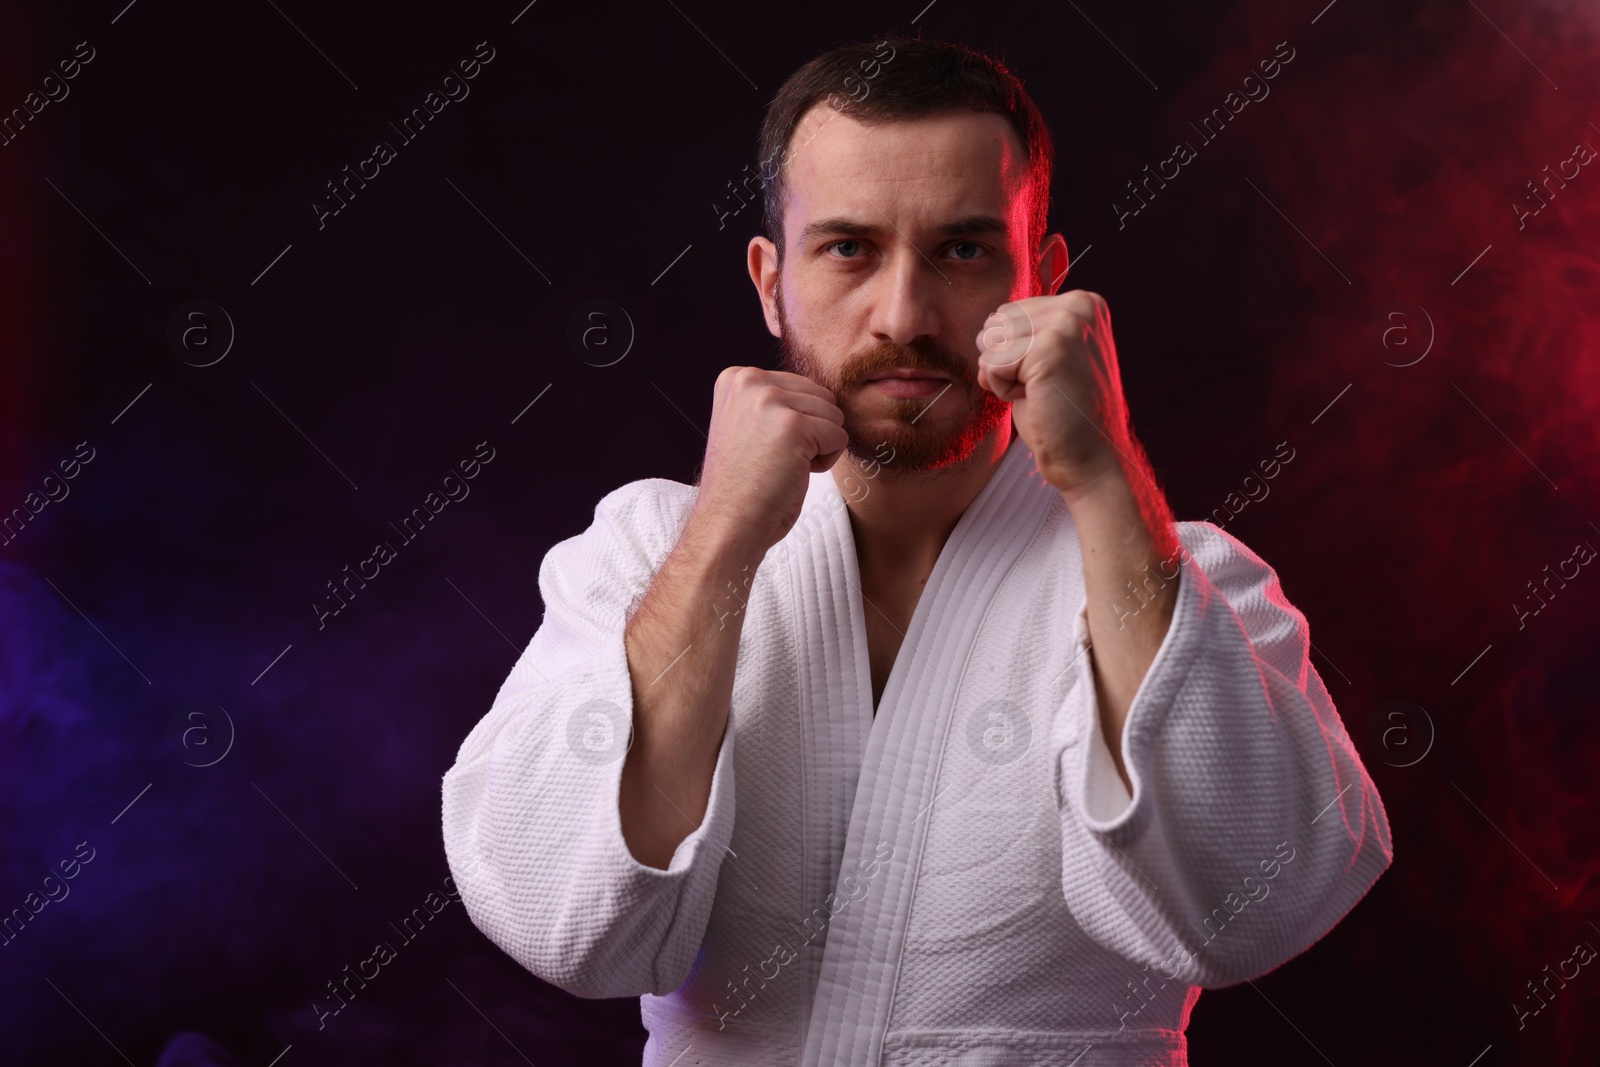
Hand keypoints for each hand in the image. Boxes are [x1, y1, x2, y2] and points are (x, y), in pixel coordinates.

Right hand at [691, 366, 849, 554]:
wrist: (729, 523)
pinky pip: (839, 437)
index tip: (763, 447)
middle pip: (821, 396)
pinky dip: (826, 462)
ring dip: (818, 447)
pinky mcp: (794, 425)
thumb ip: (774, 401)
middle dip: (811, 431)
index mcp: (737, 377)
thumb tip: (822, 393)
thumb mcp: (750, 423)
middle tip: (776, 459)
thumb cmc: (744, 484)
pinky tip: (794, 473)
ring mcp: (770, 400)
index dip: (794, 424)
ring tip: (783, 466)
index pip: (801, 386)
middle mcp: (750, 381)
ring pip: (833, 415)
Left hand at [974, 290, 1132, 495]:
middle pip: (995, 322)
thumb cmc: (1063, 414)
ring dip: (1004, 376)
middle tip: (1044, 388)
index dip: (1013, 352)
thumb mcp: (1048, 357)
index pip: (1007, 312)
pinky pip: (991, 364)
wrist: (1092, 458)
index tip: (1049, 376)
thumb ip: (1027, 331)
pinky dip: (1003, 390)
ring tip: (1042, 393)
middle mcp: (1079, 305)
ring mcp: (1067, 323)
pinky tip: (1037, 400)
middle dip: (1005, 361)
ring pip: (990, 342)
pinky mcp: (1050, 348)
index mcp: (1083, 302)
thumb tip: (986, 325)